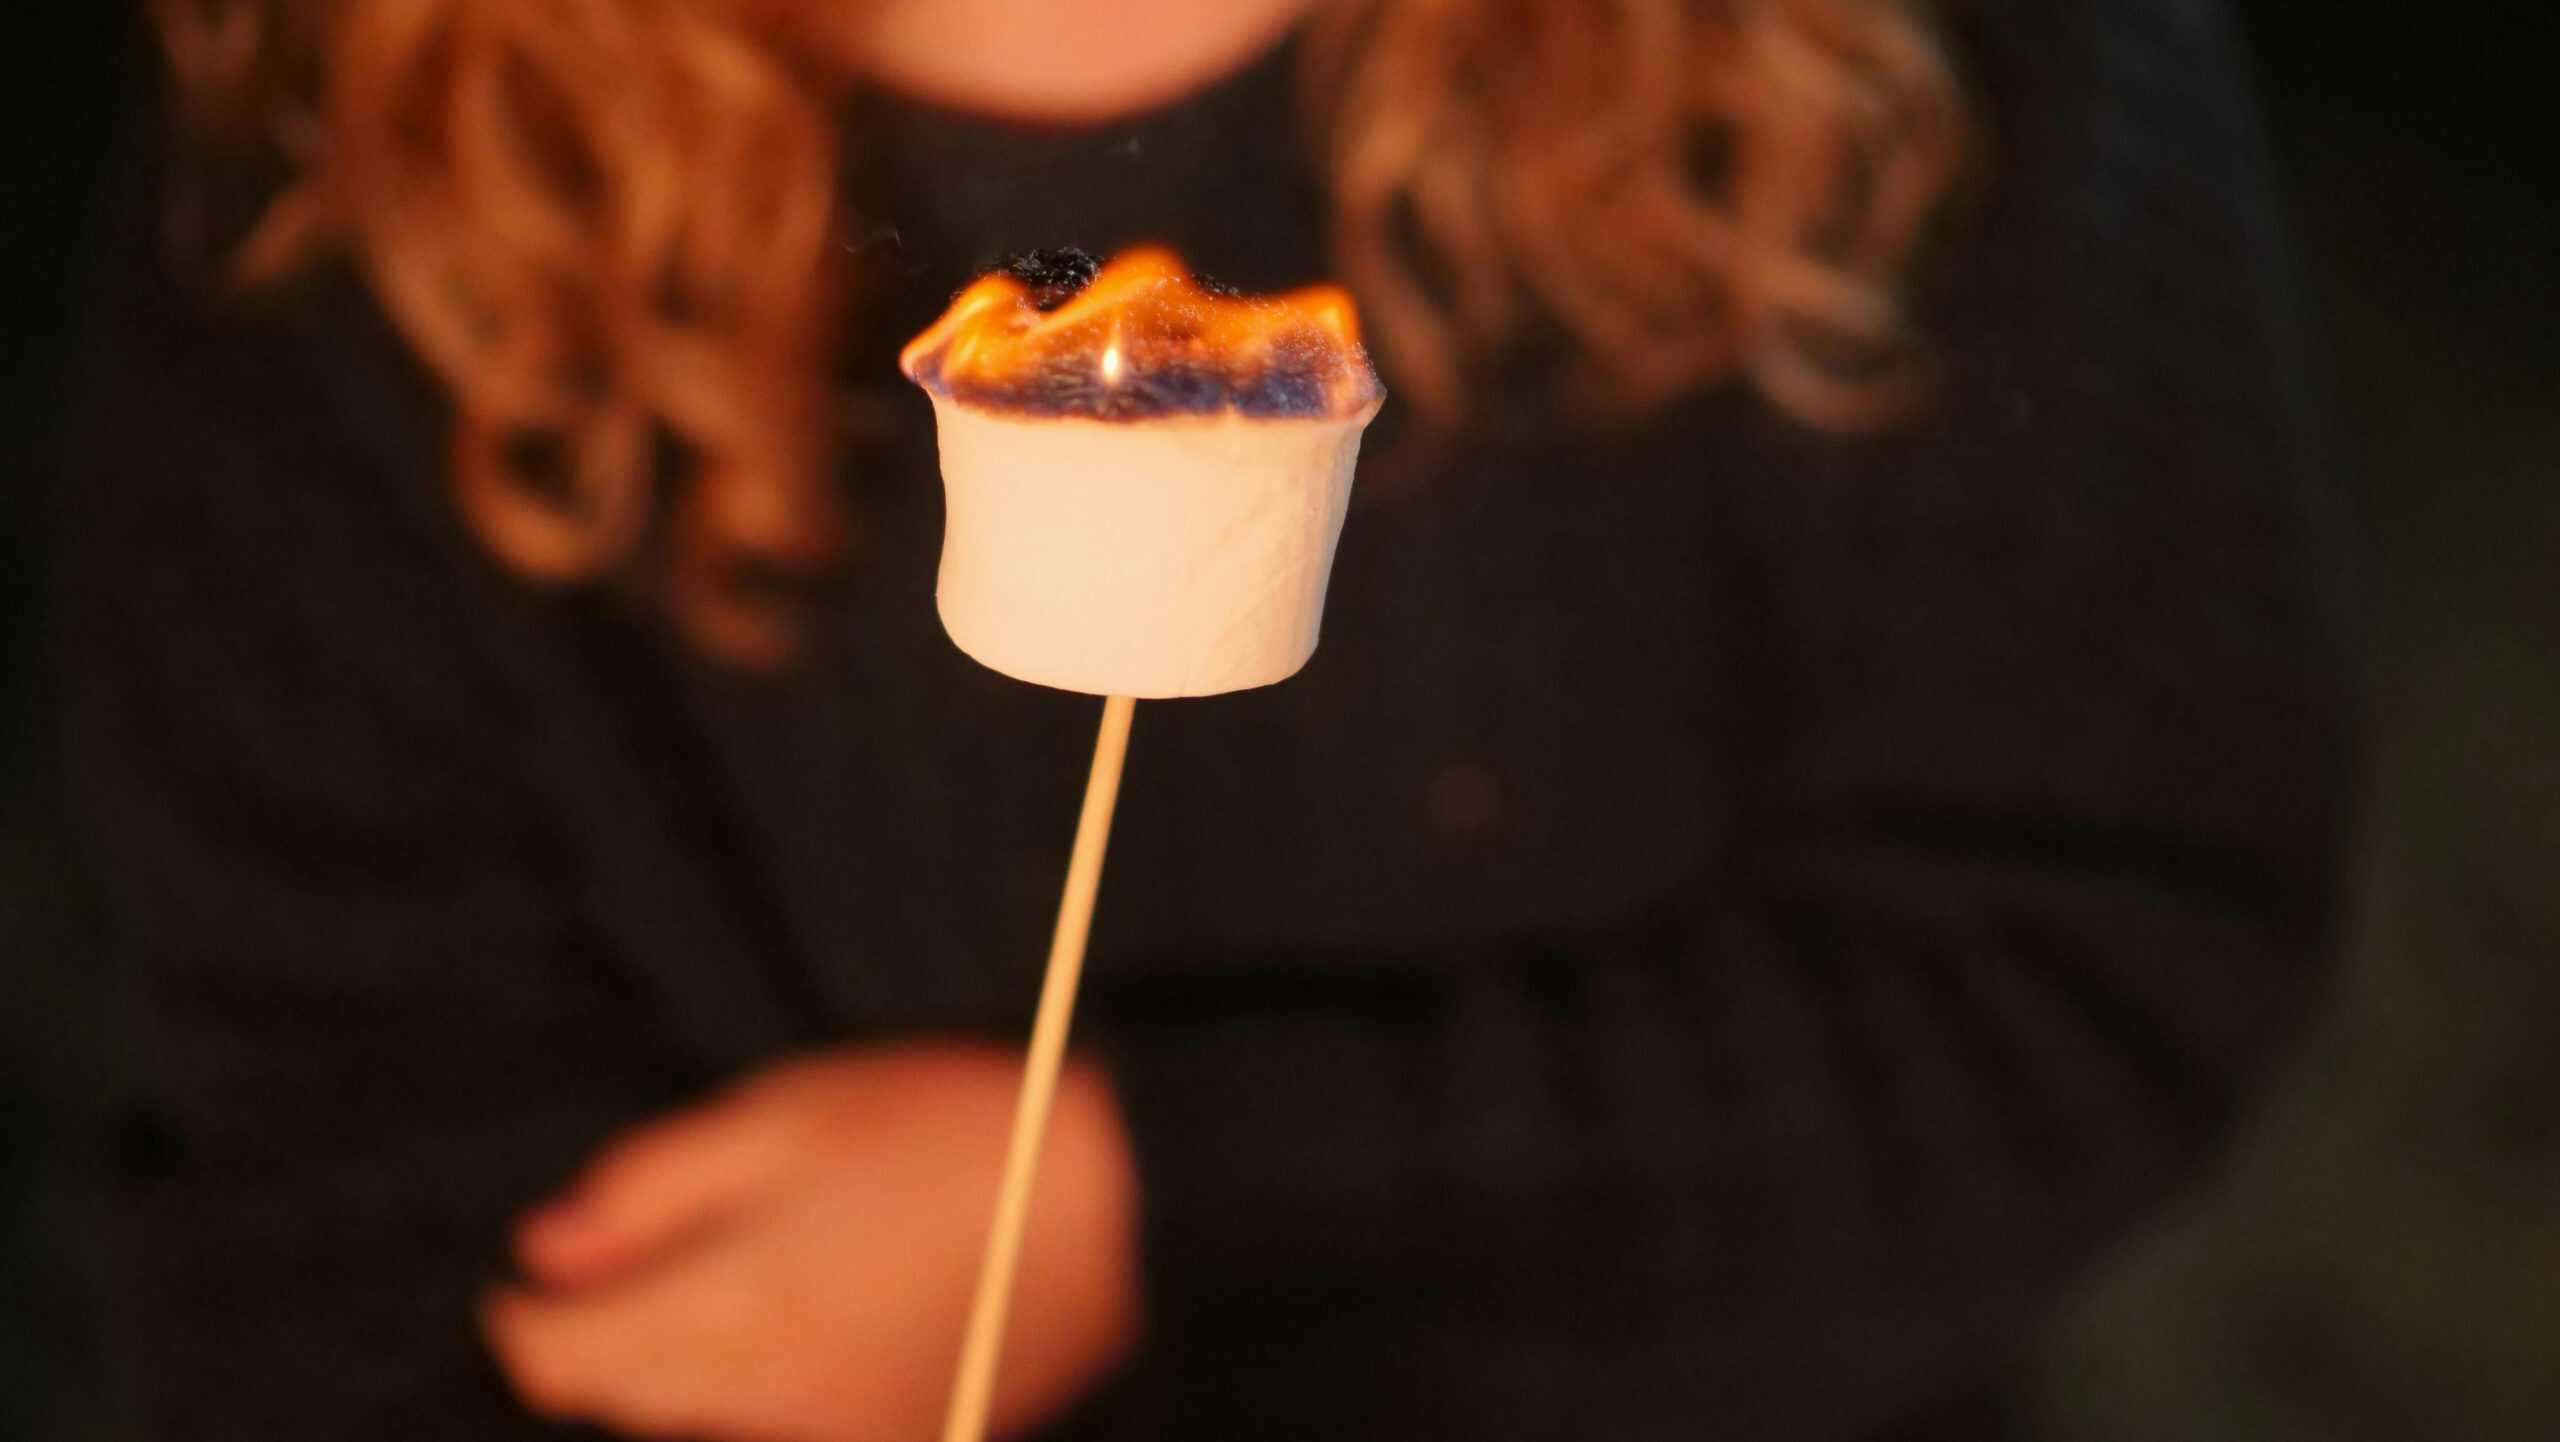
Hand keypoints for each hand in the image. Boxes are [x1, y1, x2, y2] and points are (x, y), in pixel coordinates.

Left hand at [481, 1044, 1140, 1441]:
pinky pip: (791, 1431)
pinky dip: (773, 1390)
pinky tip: (826, 1314)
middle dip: (606, 1339)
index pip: (556, 1361)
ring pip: (706, 1425)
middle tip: (643, 1256)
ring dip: (689, 1370)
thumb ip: (652, 1189)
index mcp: (732, 1310)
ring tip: (758, 1271)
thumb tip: (547, 1248)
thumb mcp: (789, 1113)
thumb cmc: (958, 1132)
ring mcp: (840, 1436)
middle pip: (624, 1405)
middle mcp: (772, 1402)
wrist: (1125, 1199)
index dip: (524, 1315)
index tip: (533, 1273)